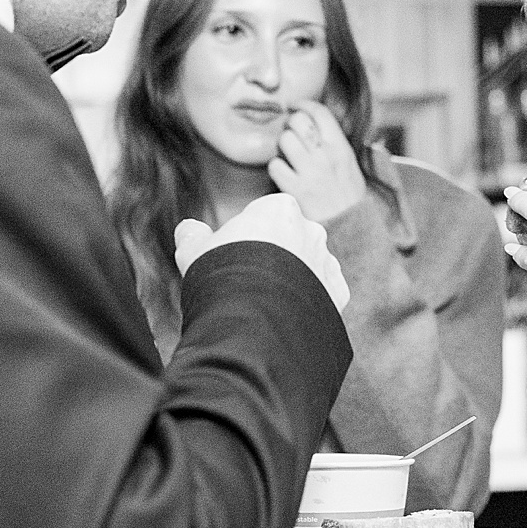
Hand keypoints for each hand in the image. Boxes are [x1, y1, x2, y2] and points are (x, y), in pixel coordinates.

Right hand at [174, 191, 349, 311]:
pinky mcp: (337, 294)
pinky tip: (287, 314)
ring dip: (293, 279)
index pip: (263, 215)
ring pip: (308, 266)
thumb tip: (189, 229)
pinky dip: (309, 302)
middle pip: (289, 239)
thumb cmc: (220, 275)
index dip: (244, 235)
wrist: (253, 319)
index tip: (230, 256)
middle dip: (273, 256)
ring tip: (265, 303)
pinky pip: (323, 293)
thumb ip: (192, 235)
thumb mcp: (193, 251)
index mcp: (280, 208)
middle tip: (246, 282)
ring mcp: (327, 262)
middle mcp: (311, 230)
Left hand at [267, 101, 367, 223]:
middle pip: (298, 121)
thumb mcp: (351, 164)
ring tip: (287, 154)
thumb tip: (319, 120)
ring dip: (282, 145)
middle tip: (290, 131)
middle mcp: (326, 157)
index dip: (304, 104)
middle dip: (290, 123)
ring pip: (284, 140)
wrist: (349, 227)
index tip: (296, 106)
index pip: (320, 113)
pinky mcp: (296, 189)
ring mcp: (310, 173)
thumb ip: (336, 142)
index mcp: (342, 148)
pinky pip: (275, 165)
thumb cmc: (348, 196)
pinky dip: (276, 167)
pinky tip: (283, 173)